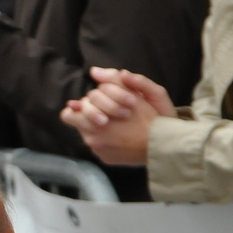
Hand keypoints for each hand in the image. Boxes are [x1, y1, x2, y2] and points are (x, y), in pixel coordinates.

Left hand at [58, 68, 175, 165]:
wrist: (164, 145)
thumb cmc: (151, 118)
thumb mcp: (134, 93)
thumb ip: (112, 80)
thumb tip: (94, 72)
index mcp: (93, 120)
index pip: (69, 113)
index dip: (81, 106)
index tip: (93, 104)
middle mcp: (92, 138)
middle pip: (77, 124)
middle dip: (89, 116)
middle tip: (106, 113)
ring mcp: (99, 151)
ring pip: (89, 135)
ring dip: (98, 128)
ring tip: (117, 124)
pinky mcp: (106, 160)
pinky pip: (99, 148)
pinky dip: (107, 142)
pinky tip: (122, 137)